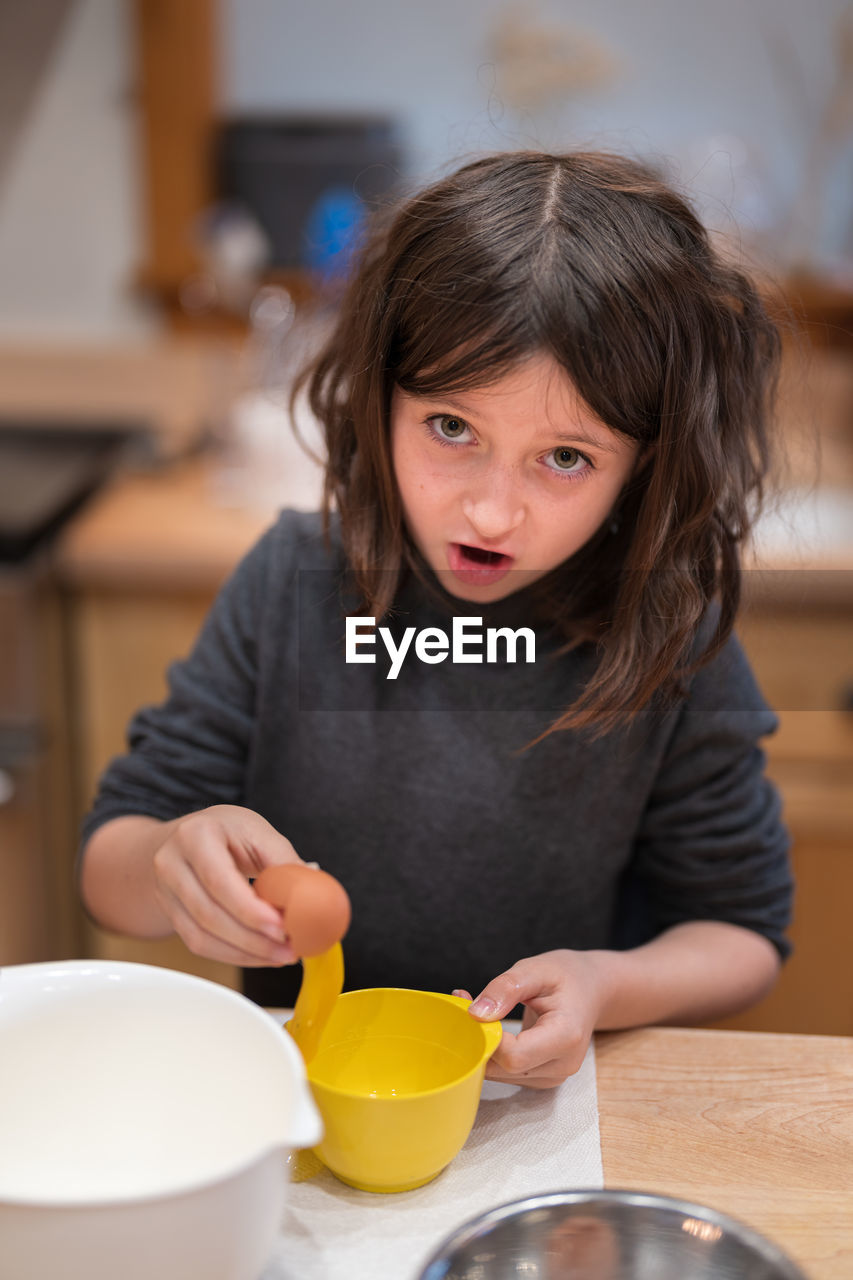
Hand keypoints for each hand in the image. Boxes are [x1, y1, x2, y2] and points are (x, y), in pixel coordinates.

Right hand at [151, 804, 303, 966]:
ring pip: (201, 937)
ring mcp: (165, 892)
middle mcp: (171, 863)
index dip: (251, 911)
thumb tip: (312, 891)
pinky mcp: (170, 916)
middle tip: (289, 948)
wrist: (184, 840)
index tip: (282, 928)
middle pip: (209, 914)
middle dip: (253, 939)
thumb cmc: (225, 832)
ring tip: (280, 955)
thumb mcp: (256, 831)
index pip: (220, 881)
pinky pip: (198, 944)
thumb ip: (282, 860)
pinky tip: (259, 954)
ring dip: (245, 953)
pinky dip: (232, 955)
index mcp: (195, 835)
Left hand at [455, 950, 609, 1089]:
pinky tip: (491, 1026)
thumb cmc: (567, 975)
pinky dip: (493, 1052)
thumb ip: (506, 989)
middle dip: (479, 1039)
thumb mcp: (536, 969)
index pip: (513, 1056)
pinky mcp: (542, 1076)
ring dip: (482, 1046)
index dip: (487, 1036)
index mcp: (566, 1036)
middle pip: (504, 1069)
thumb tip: (476, 1014)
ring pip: (501, 1074)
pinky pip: (507, 1072)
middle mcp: (562, 1064)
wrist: (592, 989)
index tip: (471, 1006)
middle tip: (465, 1001)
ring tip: (480, 1010)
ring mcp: (553, 1075)